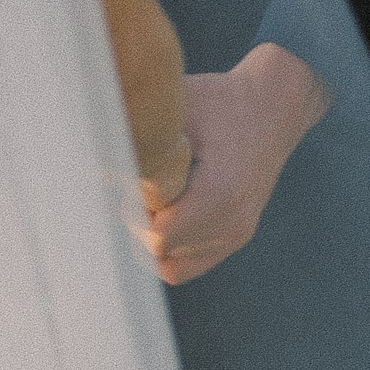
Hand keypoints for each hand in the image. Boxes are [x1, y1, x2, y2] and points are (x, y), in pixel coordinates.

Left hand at [139, 42, 329, 287]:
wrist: (275, 105)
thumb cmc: (219, 101)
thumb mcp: (177, 107)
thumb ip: (140, 135)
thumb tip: (95, 153)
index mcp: (218, 194)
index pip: (158, 238)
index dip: (133, 216)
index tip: (128, 186)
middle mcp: (232, 223)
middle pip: (162, 256)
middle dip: (138, 228)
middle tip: (133, 191)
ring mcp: (237, 234)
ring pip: (174, 268)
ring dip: (151, 241)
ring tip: (148, 200)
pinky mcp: (237, 236)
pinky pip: (192, 262)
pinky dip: (170, 247)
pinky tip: (162, 210)